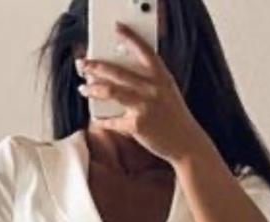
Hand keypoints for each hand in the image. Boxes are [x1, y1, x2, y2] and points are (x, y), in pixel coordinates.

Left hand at [76, 21, 202, 163]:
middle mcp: (153, 89)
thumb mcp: (167, 92)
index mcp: (162, 77)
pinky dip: (103, 119)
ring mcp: (144, 106)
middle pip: (118, 71)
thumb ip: (151, 81)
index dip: (130, 38)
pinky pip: (113, 120)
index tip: (117, 29)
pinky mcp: (137, 125)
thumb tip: (123, 76)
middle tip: (83, 64)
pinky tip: (97, 117)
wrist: (186, 142)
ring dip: (93, 89)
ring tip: (84, 88)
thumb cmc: (174, 117)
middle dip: (96, 66)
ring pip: (111, 92)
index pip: (145, 51)